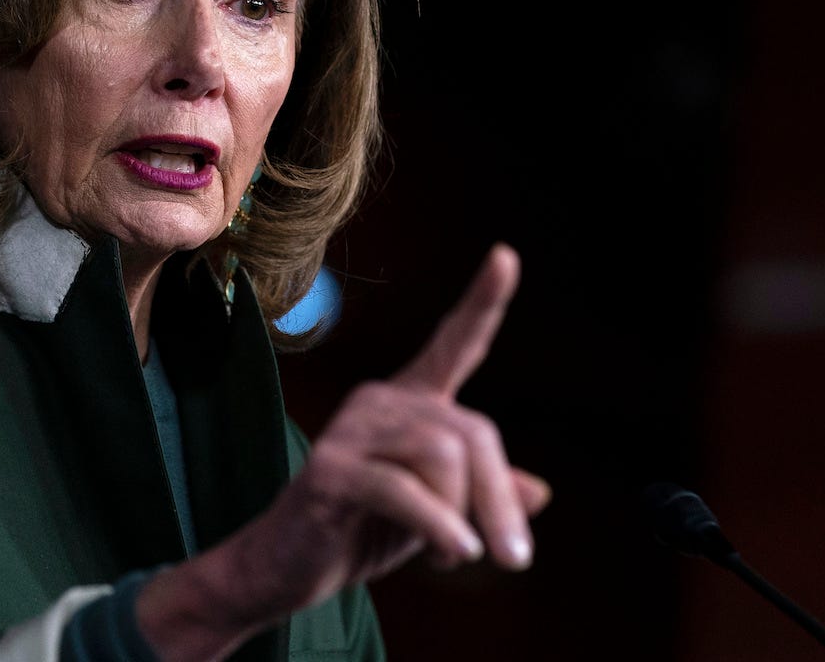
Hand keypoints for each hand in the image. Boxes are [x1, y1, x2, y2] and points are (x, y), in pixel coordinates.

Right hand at [139, 243, 551, 659]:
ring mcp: (350, 431)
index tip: (507, 255)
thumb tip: (540, 492)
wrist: (284, 570)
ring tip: (455, 556)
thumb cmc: (362, 532)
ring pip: (443, 454)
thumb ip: (480, 496)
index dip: (482, 303)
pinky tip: (454, 553)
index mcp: (408, 405)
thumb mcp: (436, 514)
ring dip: (464, 515)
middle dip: (497, 497)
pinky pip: (404, 489)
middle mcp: (379, 403)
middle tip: (515, 558)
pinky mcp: (330, 469)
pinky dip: (439, 526)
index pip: (453, 346)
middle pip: (469, 431)